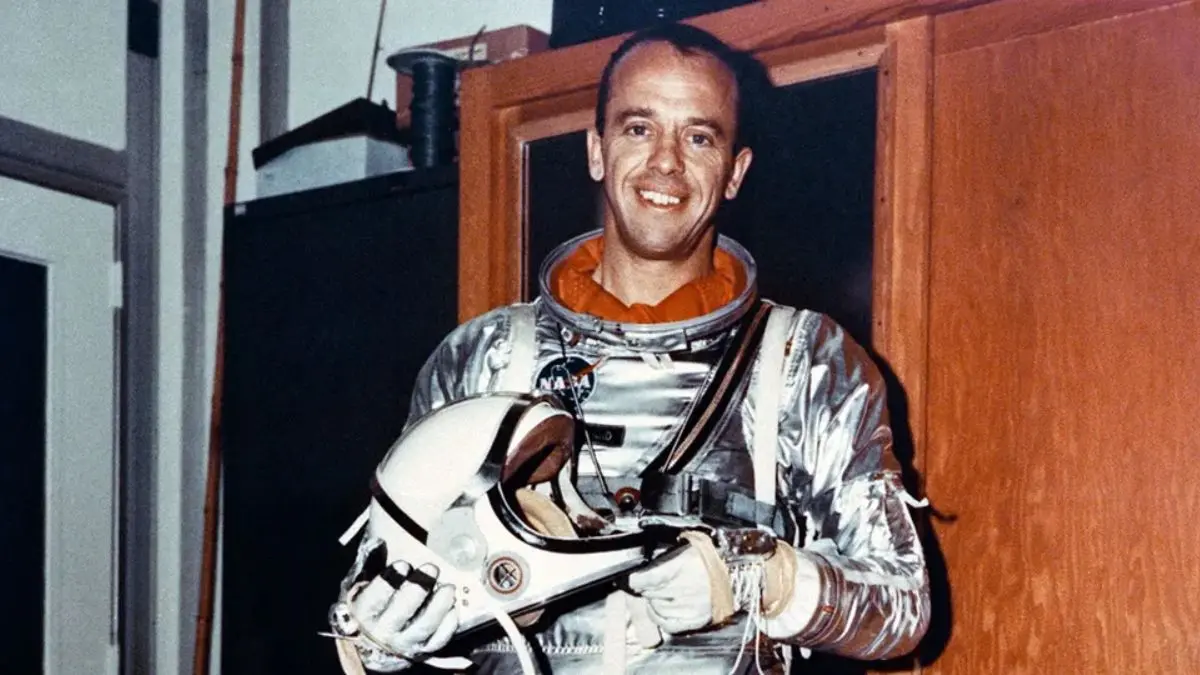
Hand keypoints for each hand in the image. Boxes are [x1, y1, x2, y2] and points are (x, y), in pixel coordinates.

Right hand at [332, 561, 458, 671]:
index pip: (375, 598)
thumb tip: (380, 542)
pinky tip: (453, 606)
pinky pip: (438, 640)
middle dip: (418, 589)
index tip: (404, 564)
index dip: (389, 582)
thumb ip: (372, 563)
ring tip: (448, 587)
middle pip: (401, 612)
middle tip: (431, 568)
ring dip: (438, 606)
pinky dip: (448, 624)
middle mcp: (383, 631)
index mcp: (365, 611)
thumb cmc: (374, 602)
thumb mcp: (365, 582)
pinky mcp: (423, 648)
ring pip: (423, 627)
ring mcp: (405, 642)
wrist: (376, 640)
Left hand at [626, 541, 722, 633]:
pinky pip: (668, 624)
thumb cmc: (709, 558)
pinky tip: (660, 610)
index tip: (632, 579)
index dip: (635, 579)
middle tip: (647, 584)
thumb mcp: (687, 546)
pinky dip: (660, 618)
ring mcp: (691, 606)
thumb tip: (640, 563)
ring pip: (656, 609)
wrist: (736, 573)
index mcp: (682, 566)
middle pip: (649, 594)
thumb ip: (664, 556)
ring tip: (658, 594)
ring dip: (652, 602)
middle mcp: (686, 588)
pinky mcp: (696, 620)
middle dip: (645, 589)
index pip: (646, 579)